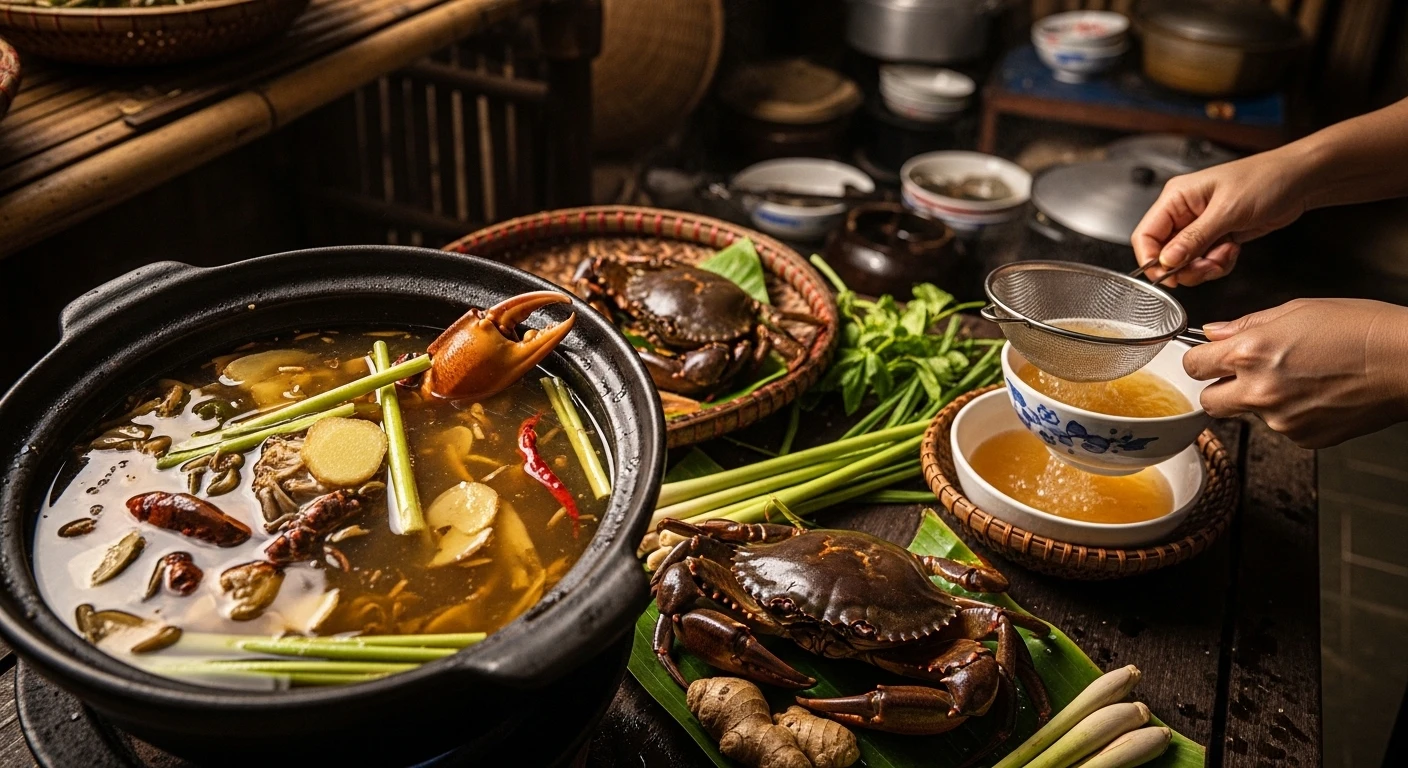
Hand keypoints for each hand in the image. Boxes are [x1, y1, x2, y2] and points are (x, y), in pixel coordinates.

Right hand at [1131, 150, 1311, 286]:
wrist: (1300, 180)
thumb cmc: (1265, 180)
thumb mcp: (1227, 211)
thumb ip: (1193, 238)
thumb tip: (1166, 261)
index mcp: (1176, 198)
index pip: (1145, 235)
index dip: (1152, 259)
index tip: (1168, 276)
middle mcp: (1183, 212)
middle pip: (1165, 253)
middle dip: (1185, 267)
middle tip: (1206, 267)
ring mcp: (1200, 226)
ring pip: (1185, 262)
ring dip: (1205, 267)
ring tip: (1225, 254)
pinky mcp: (1216, 236)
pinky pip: (1205, 262)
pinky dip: (1218, 264)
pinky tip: (1233, 250)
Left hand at [1182, 299, 1407, 447]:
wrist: (1407, 361)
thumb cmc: (1360, 328)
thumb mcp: (1296, 310)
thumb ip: (1247, 325)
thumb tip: (1215, 333)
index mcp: (1251, 353)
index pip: (1194, 365)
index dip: (1200, 359)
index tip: (1208, 357)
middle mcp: (1259, 390)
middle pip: (1208, 401)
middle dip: (1218, 388)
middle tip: (1242, 375)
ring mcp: (1280, 419)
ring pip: (1249, 414)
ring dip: (1261, 399)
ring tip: (1300, 377)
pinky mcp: (1303, 437)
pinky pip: (1281, 426)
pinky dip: (1291, 413)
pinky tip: (1317, 393)